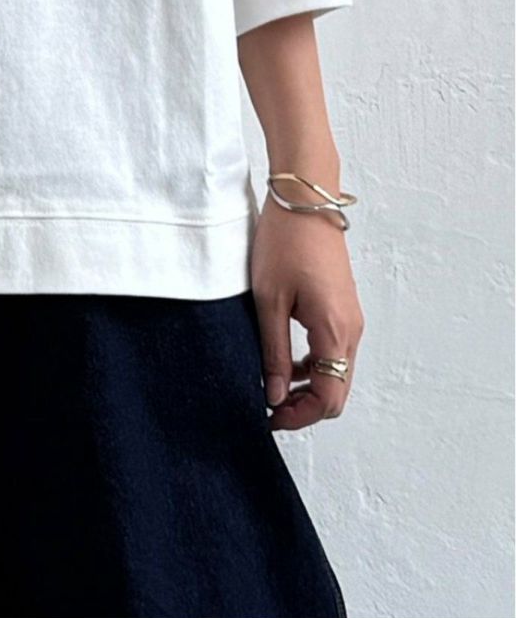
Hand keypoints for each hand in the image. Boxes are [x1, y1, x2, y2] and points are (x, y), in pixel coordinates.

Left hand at [250, 192, 364, 430]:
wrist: (305, 200)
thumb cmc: (284, 243)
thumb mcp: (269, 300)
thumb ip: (274, 351)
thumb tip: (274, 395)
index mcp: (335, 331)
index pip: (330, 397)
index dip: (300, 416)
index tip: (268, 417)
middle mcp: (352, 330)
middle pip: (337, 390)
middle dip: (304, 406)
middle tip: (267, 405)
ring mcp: (351, 319)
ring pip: (337, 372)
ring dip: (308, 386)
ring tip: (270, 382)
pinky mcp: (343, 308)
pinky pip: (334, 351)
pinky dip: (314, 364)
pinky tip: (284, 358)